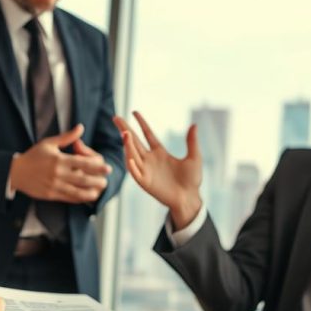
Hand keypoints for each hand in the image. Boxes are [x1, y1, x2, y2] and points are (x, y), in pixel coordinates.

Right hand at [10, 124, 111, 203]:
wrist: (15, 172)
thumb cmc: (33, 156)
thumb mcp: (48, 143)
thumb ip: (67, 137)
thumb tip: (81, 127)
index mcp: (59, 159)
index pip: (82, 163)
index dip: (97, 166)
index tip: (107, 167)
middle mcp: (58, 174)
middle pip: (83, 178)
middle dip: (97, 180)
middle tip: (106, 180)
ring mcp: (55, 186)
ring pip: (77, 191)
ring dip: (91, 192)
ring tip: (99, 190)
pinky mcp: (51, 195)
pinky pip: (68, 198)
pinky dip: (79, 198)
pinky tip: (86, 196)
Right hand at [113, 111, 202, 229]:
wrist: (189, 198)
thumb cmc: (192, 180)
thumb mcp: (194, 157)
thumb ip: (192, 142)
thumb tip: (194, 125)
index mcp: (160, 153)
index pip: (147, 134)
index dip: (141, 123)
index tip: (134, 112)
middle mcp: (150, 160)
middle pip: (134, 142)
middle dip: (125, 129)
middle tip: (116, 117)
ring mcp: (146, 171)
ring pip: (133, 155)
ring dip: (127, 145)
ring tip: (125, 134)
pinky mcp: (146, 182)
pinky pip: (136, 173)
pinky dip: (132, 166)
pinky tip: (130, 157)